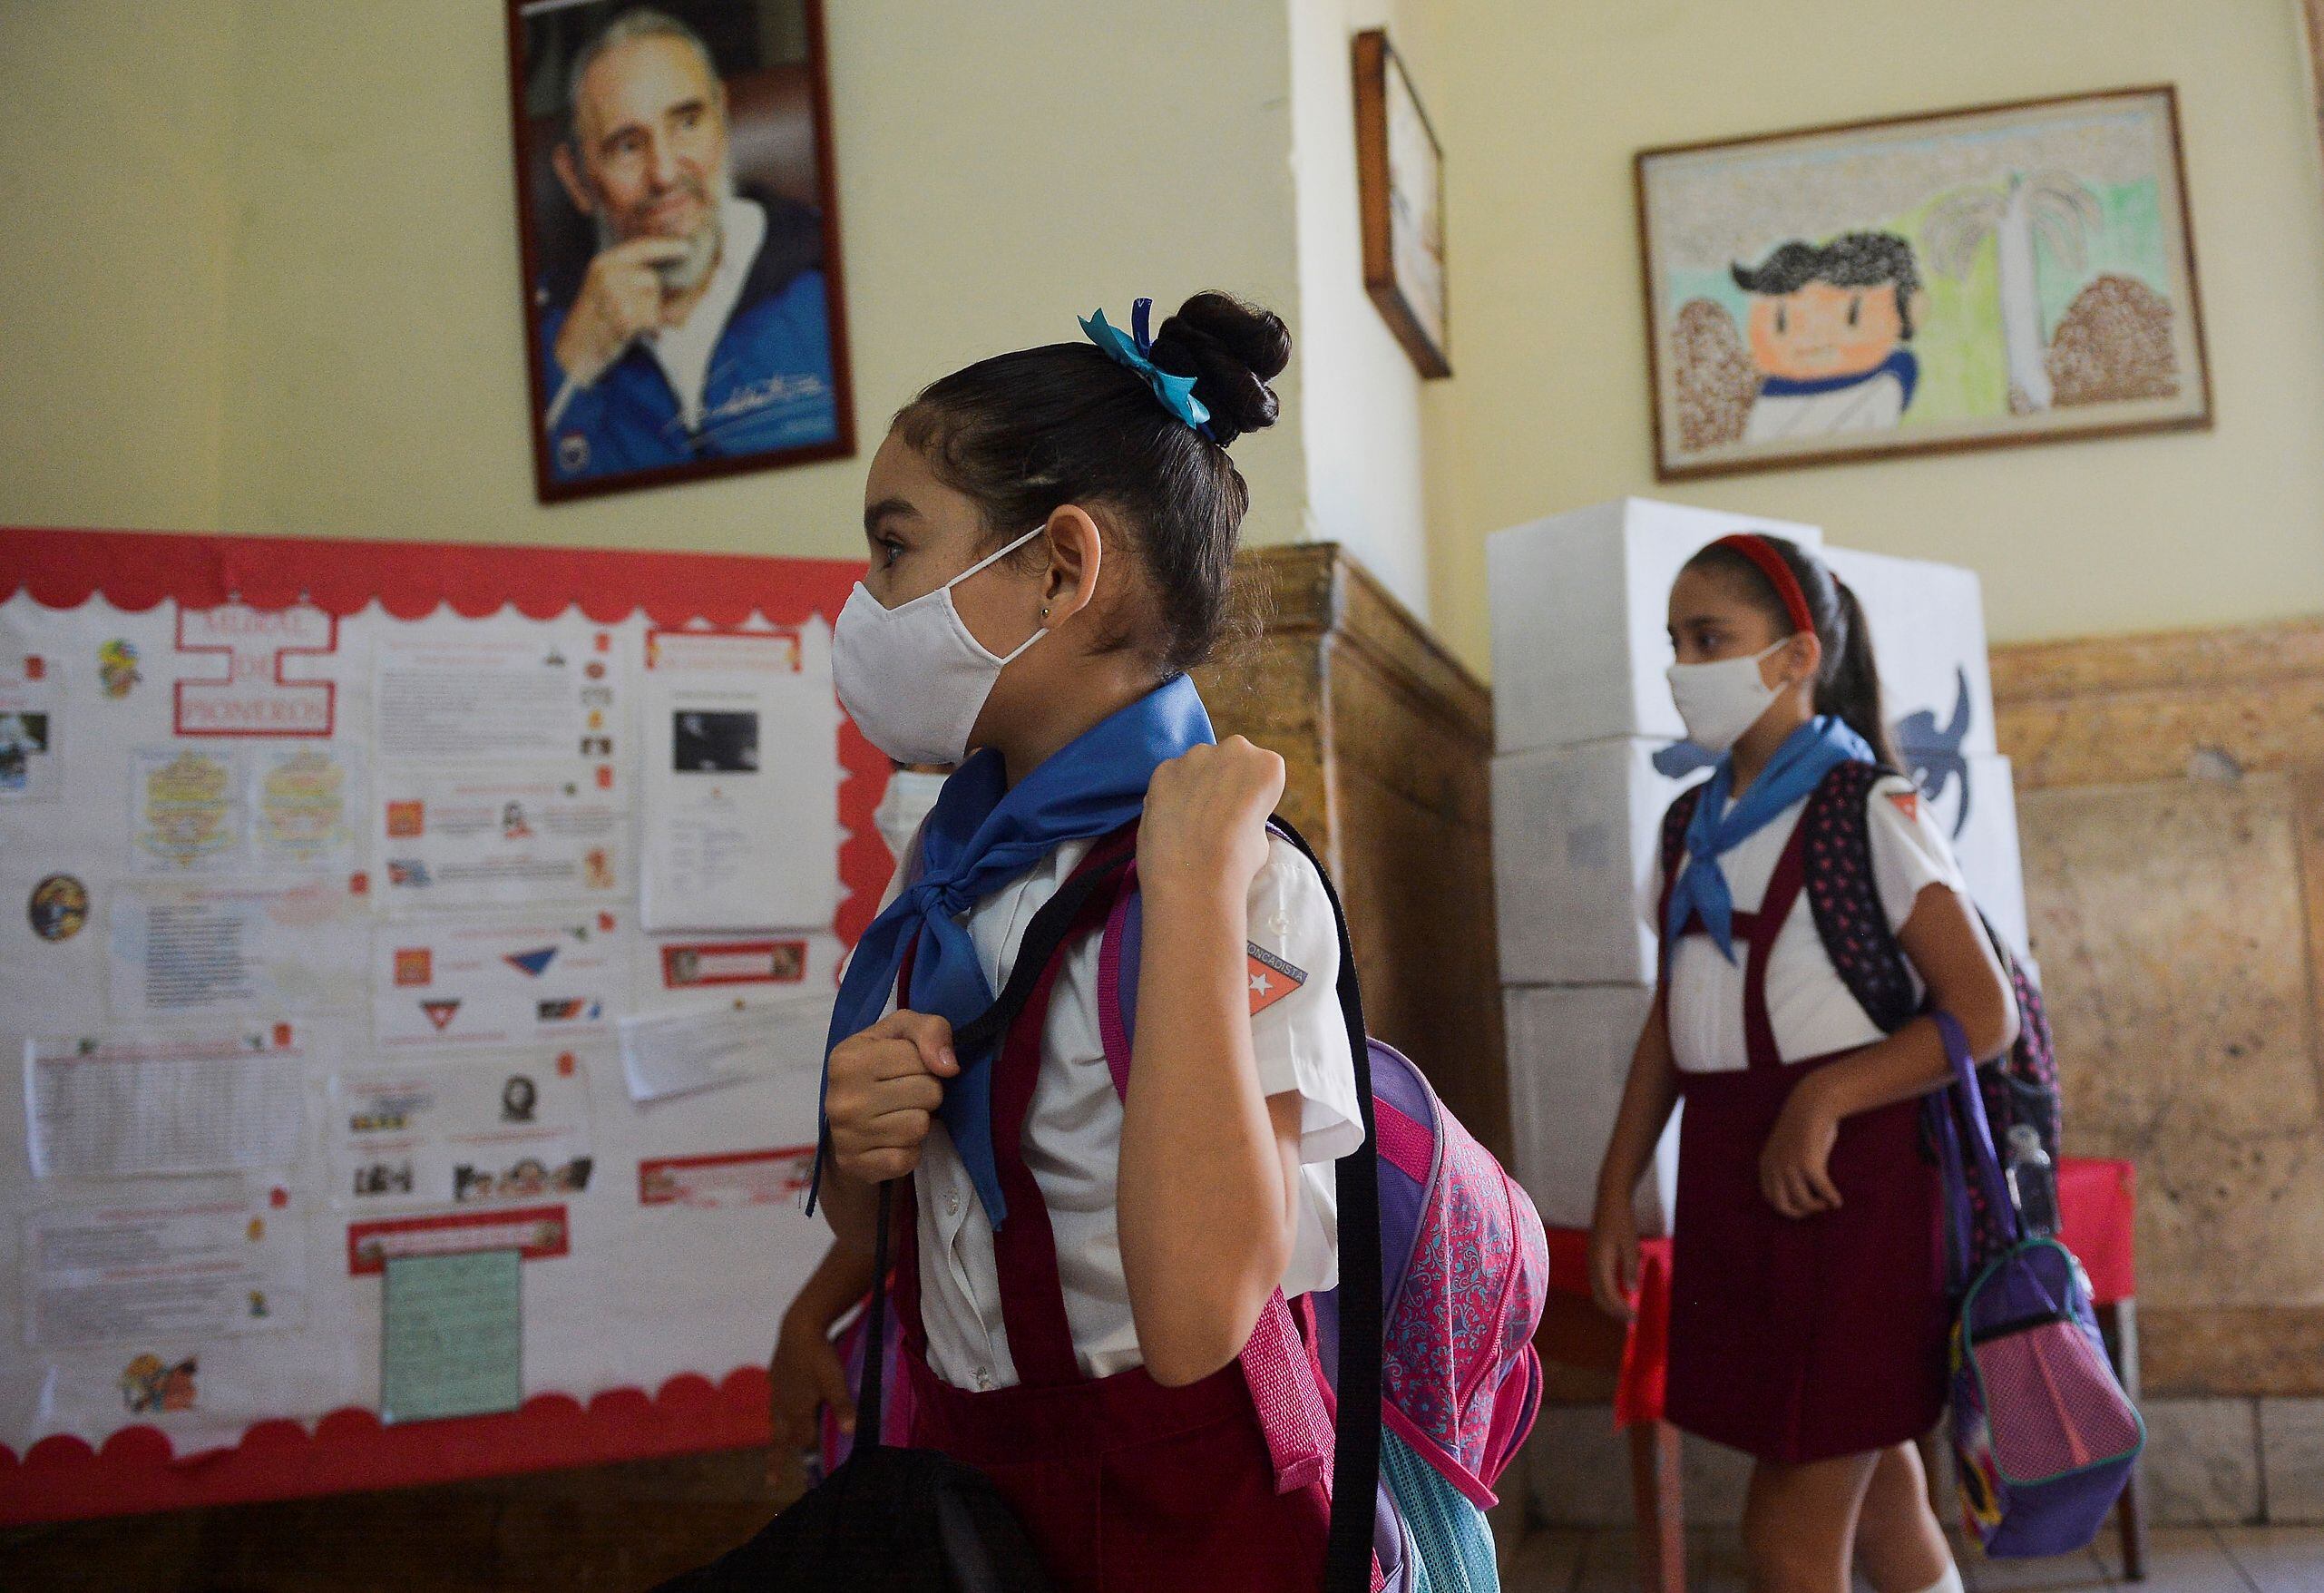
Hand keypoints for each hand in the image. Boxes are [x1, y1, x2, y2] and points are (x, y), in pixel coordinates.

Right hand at [551, 236, 693, 385]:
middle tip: (628, 311)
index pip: (640, 247)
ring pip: (653, 300)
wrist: (576, 349)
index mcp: (603, 264)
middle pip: (651, 278)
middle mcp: (608, 275)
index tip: (686, 247)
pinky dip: (648, 329)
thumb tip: (667, 271)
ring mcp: (616, 296)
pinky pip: (653, 319)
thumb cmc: (595, 319)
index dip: (665, 246)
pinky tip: (629, 332)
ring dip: (648, 314)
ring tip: (625, 321)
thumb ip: (628, 273)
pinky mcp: (626, 318)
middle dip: (650, 296)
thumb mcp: (604, 286)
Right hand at [765, 1296, 857, 1504]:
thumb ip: (843, 1407)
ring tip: (778, 1440)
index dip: (810, 1451)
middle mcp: (782, 1404)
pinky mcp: (774, 1374)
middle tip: (772, 1479)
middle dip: (777, 1458)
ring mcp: (776, 1389)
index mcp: (796, 1410)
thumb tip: (851, 1432)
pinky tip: (782, 1401)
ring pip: (775, 1417)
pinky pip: (775, 1397)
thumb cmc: (820, 1357)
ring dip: (778, 1432)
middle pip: (780, 1437)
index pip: (802, 1441)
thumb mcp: (836, 1382)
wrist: (799, 1327)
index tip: (814, 1464)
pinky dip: (779, 1406)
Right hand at [825, 1010, 957, 1183]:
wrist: (846, 1118)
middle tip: (905, 1095)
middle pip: (927, 1093)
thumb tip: (948, 1066)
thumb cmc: (877, 1066)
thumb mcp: (900, 1032)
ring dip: (919, 1121)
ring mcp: (846, 1136)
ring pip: (919, 1127)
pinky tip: (893, 1140)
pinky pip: (907, 1158)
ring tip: (899, 1115)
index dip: (924, 1063)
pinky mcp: (856, 1165)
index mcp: (847, 1058)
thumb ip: (929, 1029)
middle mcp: (842, 1098)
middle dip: (926, 1093)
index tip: (905, 1069)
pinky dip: (910, 1151)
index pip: (920, 1058)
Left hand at [1139, 737, 1285, 908]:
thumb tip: (1233, 816)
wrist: (1193, 877)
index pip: (1263, 771)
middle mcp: (1234, 748)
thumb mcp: (1260, 836)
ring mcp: (1195, 755)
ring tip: (1190, 821)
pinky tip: (1171, 820)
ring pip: (1199, 765)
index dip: (1253, 795)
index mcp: (1268, 765)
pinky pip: (1171, 776)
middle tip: (1216, 815)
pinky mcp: (1164, 768)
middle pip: (1231, 759)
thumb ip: (1249, 813)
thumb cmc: (1238, 862)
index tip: (1245, 815)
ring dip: (1196, 783)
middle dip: (1224, 780)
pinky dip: (1170, 793)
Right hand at [1587, 1195, 1640, 1321]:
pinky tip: (1621, 1291)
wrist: (1610, 1199)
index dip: (1621, 1309)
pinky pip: (1598, 1281)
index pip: (1609, 1295)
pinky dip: (1608, 1292)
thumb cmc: (1622, 1220)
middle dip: (1614, 1311)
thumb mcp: (1630, 1244)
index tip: (1636, 1318)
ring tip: (1626, 1309)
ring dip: (1610, 1302)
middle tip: (1631, 1319)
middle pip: (1599, 1297)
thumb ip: (1630, 1268)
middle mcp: (1592, 1264)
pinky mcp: (1594, 1255)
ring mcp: (1591, 1259)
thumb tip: (1632, 1291)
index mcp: (1600, 1263)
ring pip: (1597, 1290)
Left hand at [1760, 1083, 1842, 1218]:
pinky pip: (1822, 1190)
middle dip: (1799, 1213)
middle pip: (1782, 1205)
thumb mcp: (1786, 1148)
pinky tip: (1838, 1202)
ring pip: (1803, 1202)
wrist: (1811, 1104)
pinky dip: (1831, 1198)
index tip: (1802, 1206)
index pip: (1770, 1198)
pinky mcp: (1809, 1164)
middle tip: (1815, 1209)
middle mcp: (1775, 1167)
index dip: (1787, 1207)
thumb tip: (1797, 1192)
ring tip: (1827, 1202)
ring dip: (1817, 1206)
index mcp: (1767, 1164)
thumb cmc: (1804, 1126)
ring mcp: (1790, 1167)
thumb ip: (1786, 1167)